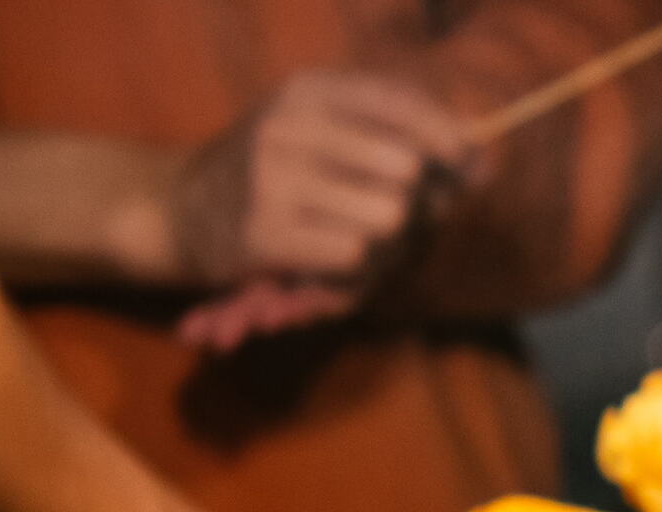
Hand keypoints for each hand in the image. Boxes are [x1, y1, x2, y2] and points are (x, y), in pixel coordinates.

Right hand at [170, 69, 474, 288]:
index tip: (466, 160)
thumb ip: (396, 137)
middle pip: (404, 168)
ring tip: (354, 240)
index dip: (444, 134)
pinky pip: (353, 256)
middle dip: (415, 201)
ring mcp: (274, 178)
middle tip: (395, 216)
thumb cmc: (274, 174)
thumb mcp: (322, 134)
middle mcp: (290, 125)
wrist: (180, 210)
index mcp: (307, 91)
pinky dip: (352, 269)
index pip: (398, 102)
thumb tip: (482, 157)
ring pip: (386, 217)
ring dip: (386, 242)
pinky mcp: (265, 233)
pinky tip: (324, 261)